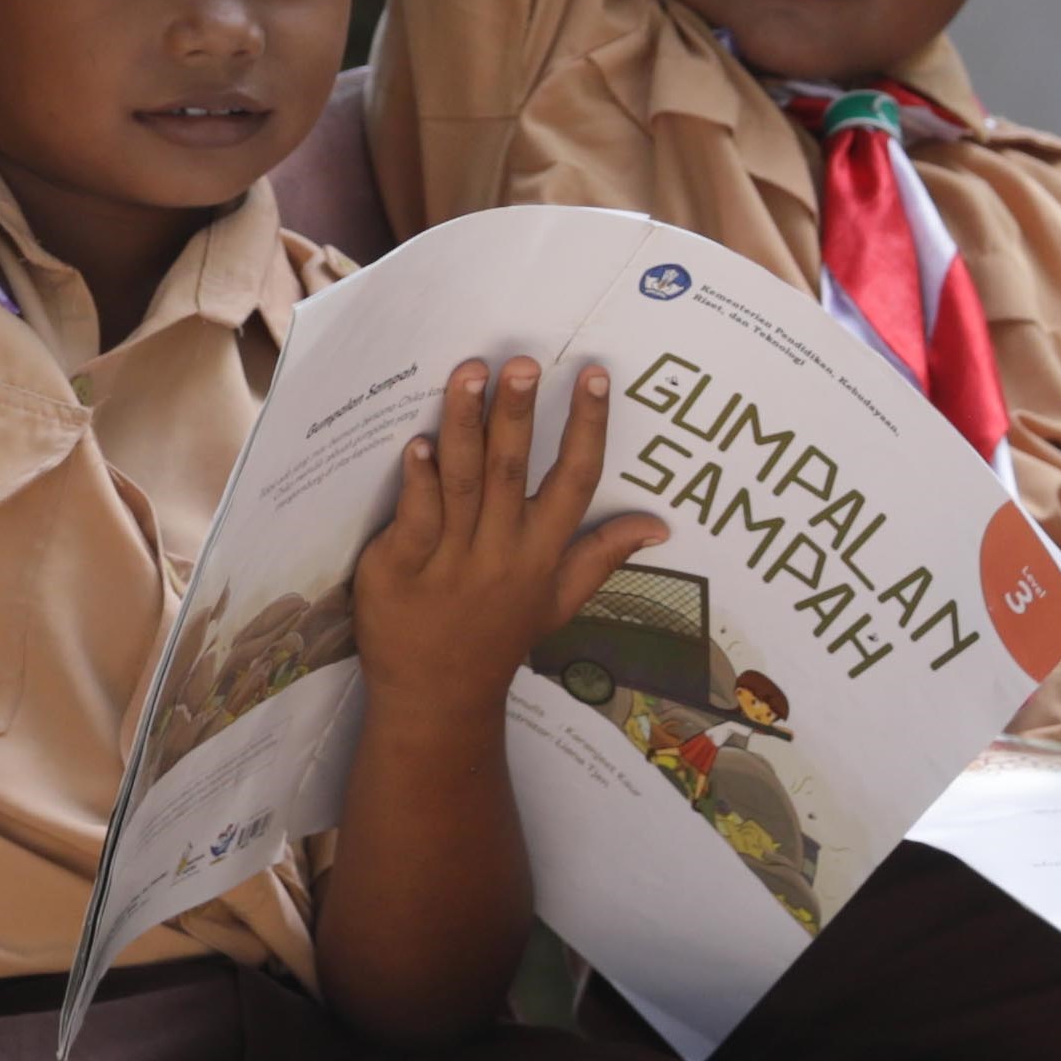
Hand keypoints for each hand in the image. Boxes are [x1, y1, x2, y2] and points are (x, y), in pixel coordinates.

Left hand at [349, 357, 665, 716]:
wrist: (436, 698)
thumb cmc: (497, 639)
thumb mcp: (559, 602)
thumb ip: (602, 557)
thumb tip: (659, 525)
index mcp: (542, 555)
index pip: (575, 482)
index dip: (587, 428)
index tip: (594, 376)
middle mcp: (501, 553)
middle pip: (515, 474)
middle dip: (520, 415)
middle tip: (525, 363)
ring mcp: (450, 561)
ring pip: (463, 484)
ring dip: (465, 427)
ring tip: (469, 374)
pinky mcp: (400, 569)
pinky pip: (415, 519)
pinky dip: (418, 481)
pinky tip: (418, 443)